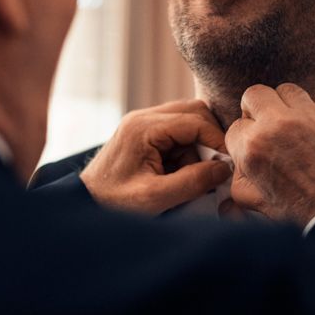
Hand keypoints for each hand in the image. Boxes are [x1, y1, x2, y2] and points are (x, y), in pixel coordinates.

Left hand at [80, 100, 231, 214]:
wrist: (86, 203)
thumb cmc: (115, 202)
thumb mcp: (156, 197)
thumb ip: (193, 182)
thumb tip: (224, 168)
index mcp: (143, 128)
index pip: (195, 121)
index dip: (217, 141)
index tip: (228, 166)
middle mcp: (142, 117)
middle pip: (194, 112)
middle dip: (208, 140)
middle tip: (210, 169)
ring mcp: (142, 122)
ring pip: (187, 120)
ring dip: (196, 146)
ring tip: (188, 174)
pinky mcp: (143, 133)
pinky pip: (176, 131)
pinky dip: (185, 149)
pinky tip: (178, 172)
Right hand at [225, 83, 314, 226]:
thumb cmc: (301, 212)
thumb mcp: (254, 201)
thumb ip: (238, 179)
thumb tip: (236, 167)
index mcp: (252, 148)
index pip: (235, 127)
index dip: (242, 139)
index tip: (250, 147)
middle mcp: (275, 126)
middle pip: (254, 95)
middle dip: (254, 110)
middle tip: (263, 125)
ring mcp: (305, 118)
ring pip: (284, 90)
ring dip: (281, 103)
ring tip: (286, 122)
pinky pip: (312, 101)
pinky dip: (307, 112)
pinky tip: (309, 130)